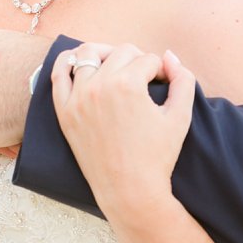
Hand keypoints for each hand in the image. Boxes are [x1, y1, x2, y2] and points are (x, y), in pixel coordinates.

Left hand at [50, 44, 195, 211]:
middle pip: (121, 52)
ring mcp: (77, 97)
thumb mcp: (180, 116)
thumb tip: (170, 56)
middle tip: (145, 78)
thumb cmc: (157, 156)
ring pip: (88, 54)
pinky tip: (79, 60)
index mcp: (128, 84)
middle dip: (138, 60)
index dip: (161, 70)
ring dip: (106, 54)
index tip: (164, 84)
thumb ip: (183, 80)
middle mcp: (99, 86)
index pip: (148, 59)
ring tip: (117, 67)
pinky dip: (67, 61)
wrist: (129, 189)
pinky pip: (58, 74)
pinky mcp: (64, 110)